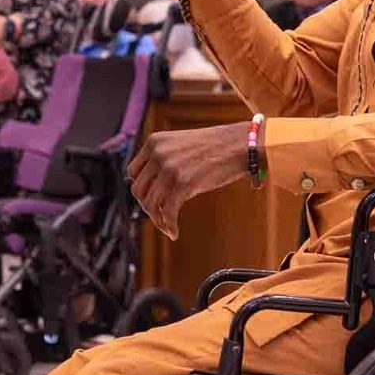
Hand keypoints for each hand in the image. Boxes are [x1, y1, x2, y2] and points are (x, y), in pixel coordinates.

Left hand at [128, 123, 251, 239]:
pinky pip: (168, 212)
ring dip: (158, 220)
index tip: (151, 199)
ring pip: (151, 204)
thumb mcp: (183, 145)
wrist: (242, 144)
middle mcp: (158, 154)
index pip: (133, 172)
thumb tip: (154, 188)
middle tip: (160, 215)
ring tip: (168, 226)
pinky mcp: (183, 184)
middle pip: (139, 190)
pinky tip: (175, 232)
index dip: (142, 189)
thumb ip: (166, 160)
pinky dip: (169, 226)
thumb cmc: (218, 146)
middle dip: (148, 206)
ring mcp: (170, 168)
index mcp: (155, 142)